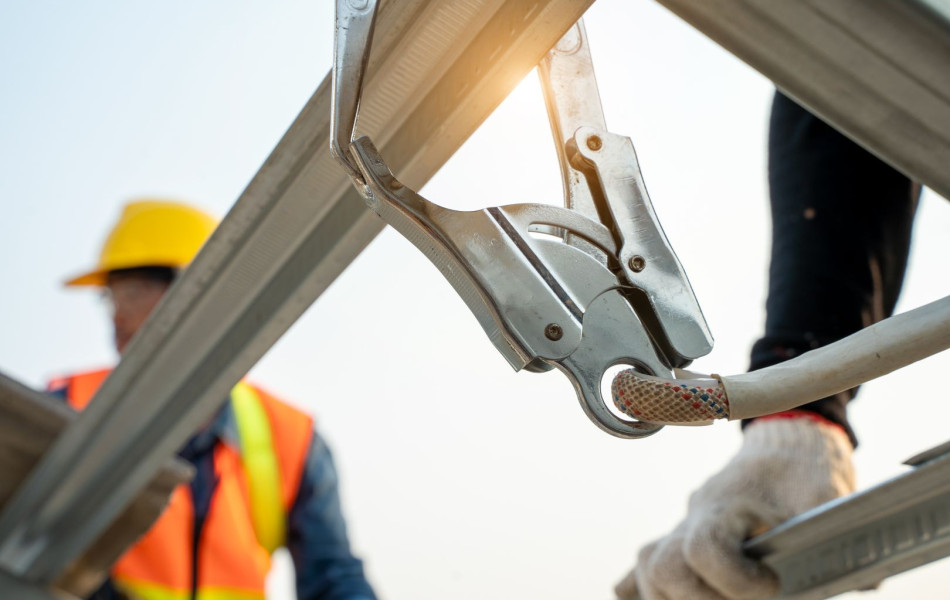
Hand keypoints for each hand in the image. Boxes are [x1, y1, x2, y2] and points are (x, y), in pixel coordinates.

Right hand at [615, 417, 854, 599]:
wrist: (785, 443)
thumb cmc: (807, 472)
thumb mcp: (828, 501)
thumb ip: (836, 538)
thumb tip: (863, 583)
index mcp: (727, 504)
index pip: (704, 549)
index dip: (735, 581)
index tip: (774, 586)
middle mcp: (695, 517)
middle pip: (662, 568)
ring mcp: (684, 528)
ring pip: (649, 570)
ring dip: (672, 598)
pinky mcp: (684, 540)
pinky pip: (648, 566)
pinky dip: (653, 591)